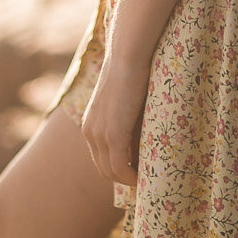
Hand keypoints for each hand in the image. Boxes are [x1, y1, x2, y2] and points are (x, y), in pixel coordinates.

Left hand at [80, 53, 150, 187]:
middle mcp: (90, 132)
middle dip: (122, 178)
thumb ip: (126, 125)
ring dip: (128, 180)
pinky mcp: (113, 135)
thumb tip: (140, 145)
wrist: (127, 58)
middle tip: (144, 180)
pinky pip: (120, 168)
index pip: (99, 158)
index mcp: (90, 125)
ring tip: (147, 179)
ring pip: (111, 172)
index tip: (136, 172)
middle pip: (103, 169)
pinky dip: (131, 177)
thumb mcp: (124, 104)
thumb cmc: (131, 74)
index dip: (117, 169)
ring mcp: (99, 135)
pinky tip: (144, 176)